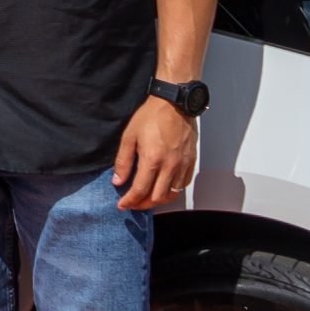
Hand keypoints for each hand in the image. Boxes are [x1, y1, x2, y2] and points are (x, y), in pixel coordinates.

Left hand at [113, 96, 198, 210]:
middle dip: (143, 204)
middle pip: (157, 197)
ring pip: (172, 194)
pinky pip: (183, 184)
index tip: (122, 206)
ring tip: (146, 199)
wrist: (174, 104)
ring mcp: (183, 165)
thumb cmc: (149, 117)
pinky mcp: (191, 161)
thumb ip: (123, 162)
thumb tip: (118, 182)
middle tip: (133, 204)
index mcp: (152, 159)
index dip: (130, 201)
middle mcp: (170, 166)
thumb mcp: (129, 136)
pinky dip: (172, 191)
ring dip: (158, 200)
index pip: (140, 190)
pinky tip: (163, 188)